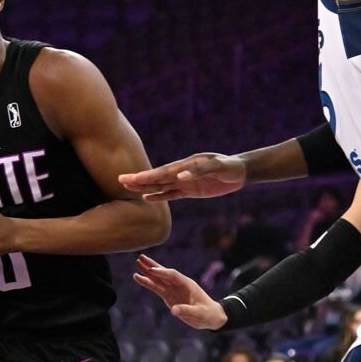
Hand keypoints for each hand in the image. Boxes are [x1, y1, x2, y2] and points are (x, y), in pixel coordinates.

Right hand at [119, 152, 245, 202]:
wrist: (240, 171)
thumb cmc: (231, 166)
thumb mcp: (219, 167)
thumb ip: (200, 171)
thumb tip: (181, 176)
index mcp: (188, 164)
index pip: (166, 171)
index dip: (151, 175)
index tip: (136, 179)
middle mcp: (182, 171)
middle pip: (158, 177)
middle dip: (140, 179)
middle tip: (121, 179)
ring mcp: (184, 181)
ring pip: (160, 185)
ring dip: (144, 186)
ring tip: (126, 186)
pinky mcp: (188, 190)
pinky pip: (170, 194)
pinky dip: (158, 196)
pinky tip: (145, 197)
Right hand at [132, 255, 228, 329]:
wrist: (212, 317)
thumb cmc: (208, 314)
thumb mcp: (200, 314)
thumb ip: (187, 311)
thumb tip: (173, 310)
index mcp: (187, 284)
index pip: (173, 276)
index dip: (162, 273)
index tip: (152, 270)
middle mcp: (179, 284)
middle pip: (164, 273)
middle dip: (153, 265)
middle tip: (140, 258)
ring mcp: (173, 290)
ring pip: (158, 279)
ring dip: (148, 272)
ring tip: (137, 263)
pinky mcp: (169, 296)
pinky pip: (156, 288)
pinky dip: (148, 283)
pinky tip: (139, 278)